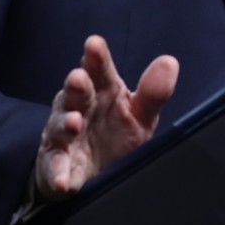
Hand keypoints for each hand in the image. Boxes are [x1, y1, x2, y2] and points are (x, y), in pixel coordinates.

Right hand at [34, 35, 178, 199]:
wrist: (94, 173)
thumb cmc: (116, 134)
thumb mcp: (139, 115)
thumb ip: (153, 92)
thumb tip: (170, 61)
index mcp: (102, 90)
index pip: (99, 69)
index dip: (96, 57)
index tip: (94, 44)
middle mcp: (79, 107)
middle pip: (76, 93)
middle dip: (76, 85)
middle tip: (79, 78)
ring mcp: (64, 135)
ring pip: (59, 125)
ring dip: (64, 124)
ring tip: (73, 123)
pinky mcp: (56, 163)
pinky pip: (54, 166)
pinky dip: (57, 173)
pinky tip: (62, 180)